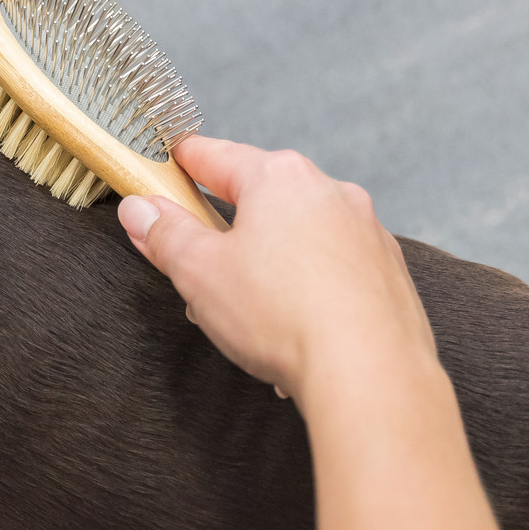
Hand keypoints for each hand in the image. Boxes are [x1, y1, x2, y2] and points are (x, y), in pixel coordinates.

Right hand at [117, 137, 436, 396]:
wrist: (370, 373)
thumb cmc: (286, 318)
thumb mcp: (200, 273)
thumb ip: (165, 235)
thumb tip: (141, 209)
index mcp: (279, 178)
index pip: (215, 155)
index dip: (182, 162)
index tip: (167, 164)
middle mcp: (329, 192)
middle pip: (261, 197)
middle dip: (226, 229)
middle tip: (198, 267)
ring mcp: (365, 230)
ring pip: (299, 235)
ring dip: (269, 262)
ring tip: (248, 314)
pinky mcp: (387, 271)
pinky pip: (334, 269)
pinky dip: (309, 288)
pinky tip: (294, 328)